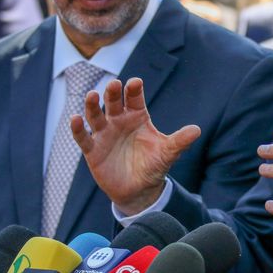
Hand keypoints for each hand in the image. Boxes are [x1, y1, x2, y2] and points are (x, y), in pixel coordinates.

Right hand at [71, 78, 201, 214]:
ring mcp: (104, 134)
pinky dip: (77, 129)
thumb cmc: (153, 165)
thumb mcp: (167, 153)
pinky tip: (75, 119)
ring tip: (92, 95)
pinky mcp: (93, 150)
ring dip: (92, 106)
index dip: (134, 90)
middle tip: (114, 84)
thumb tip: (197, 130)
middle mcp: (119, 121)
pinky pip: (83, 137)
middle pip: (113, 103)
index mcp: (137, 116)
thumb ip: (179, 141)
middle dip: (112, 93)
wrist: (140, 190)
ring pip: (95, 116)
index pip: (134, 98)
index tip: (135, 82)